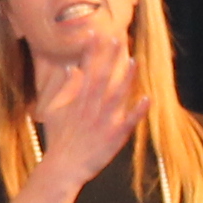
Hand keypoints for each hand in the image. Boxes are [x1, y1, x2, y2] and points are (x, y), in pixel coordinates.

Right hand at [30, 31, 140, 185]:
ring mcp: (103, 122)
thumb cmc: (59, 139)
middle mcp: (90, 108)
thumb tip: (71, 68)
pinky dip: (137, 112)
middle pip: (101, 78)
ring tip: (134, 61)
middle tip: (118, 38)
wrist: (63, 168)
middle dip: (109, 58)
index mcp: (77, 101)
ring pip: (115, 96)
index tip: (95, 33)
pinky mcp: (114, 138)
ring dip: (125, 78)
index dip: (90, 51)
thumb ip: (64, 89)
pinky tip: (147, 99)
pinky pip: (128, 123)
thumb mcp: (55, 111)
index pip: (85, 71)